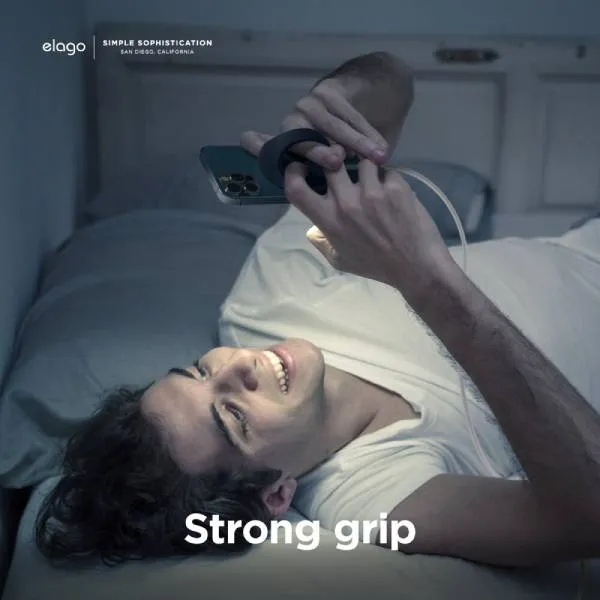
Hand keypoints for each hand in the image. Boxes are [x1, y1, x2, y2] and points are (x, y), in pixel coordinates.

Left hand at [240, 79, 389, 170]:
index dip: (261, 148)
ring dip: (355, 141)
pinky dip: (367, 132)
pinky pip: (350, 115)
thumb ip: (309, 184)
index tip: (261, 151)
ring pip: (331, 126)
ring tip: (375, 157)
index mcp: (284, 142)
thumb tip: (300, 198)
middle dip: (317, 149)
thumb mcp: (320, 169)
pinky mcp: (328, 93)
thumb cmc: (336, 151)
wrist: (355, 104)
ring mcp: (310, 105)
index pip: (269, 148)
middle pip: (301, 137)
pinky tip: (380, 146)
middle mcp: (292, 121)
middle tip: (336, 161)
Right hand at [284, 159, 454, 294]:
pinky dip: (389, 178)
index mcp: (328, 221)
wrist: (416, 268)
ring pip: (362, 161)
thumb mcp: (340, 260)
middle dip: (337, 162)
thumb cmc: (376, 267)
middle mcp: (345, 203)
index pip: (295, 188)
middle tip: (345, 167)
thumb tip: (312, 228)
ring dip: (367, 169)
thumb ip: (322, 242)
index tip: (303, 167)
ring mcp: (371, 193)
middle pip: (330, 162)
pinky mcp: (396, 187)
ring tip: (375, 183)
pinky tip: (395, 192)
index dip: (294, 172)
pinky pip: (387, 170)